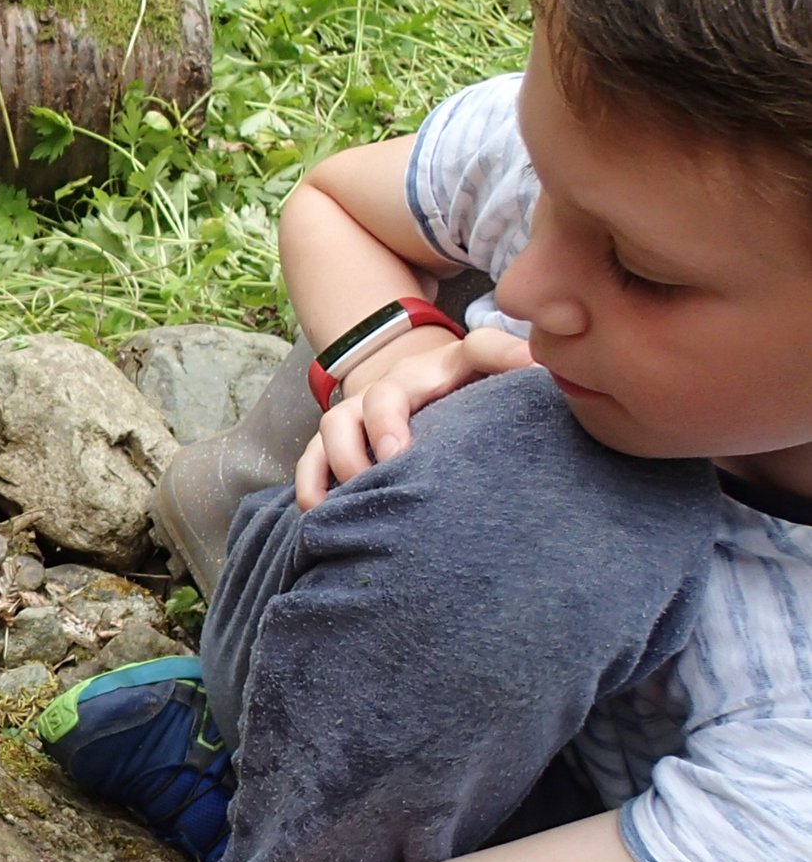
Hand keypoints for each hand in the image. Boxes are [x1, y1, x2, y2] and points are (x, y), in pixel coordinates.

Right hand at [295, 325, 533, 508]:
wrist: (416, 392)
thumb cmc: (465, 398)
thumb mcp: (498, 381)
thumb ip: (521, 372)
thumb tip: (550, 371)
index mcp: (453, 366)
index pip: (478, 349)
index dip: (489, 361)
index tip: (486, 400)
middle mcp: (399, 383)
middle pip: (383, 394)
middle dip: (386, 426)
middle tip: (398, 460)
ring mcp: (360, 411)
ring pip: (336, 422)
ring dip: (346, 458)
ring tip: (363, 490)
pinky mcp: (335, 441)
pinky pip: (310, 459)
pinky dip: (312, 485)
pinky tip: (323, 512)